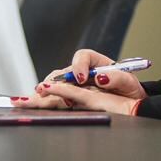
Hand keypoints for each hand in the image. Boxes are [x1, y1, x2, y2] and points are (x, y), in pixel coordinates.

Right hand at [12, 48, 147, 115]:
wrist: (131, 104)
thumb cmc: (129, 90)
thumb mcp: (129, 82)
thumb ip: (118, 78)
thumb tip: (101, 78)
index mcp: (96, 63)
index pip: (83, 56)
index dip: (79, 66)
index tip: (82, 78)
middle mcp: (82, 73)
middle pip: (62, 72)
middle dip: (53, 81)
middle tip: (46, 90)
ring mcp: (74, 86)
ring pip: (53, 85)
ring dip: (43, 91)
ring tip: (34, 97)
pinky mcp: (70, 99)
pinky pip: (53, 98)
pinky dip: (42, 100)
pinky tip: (29, 102)